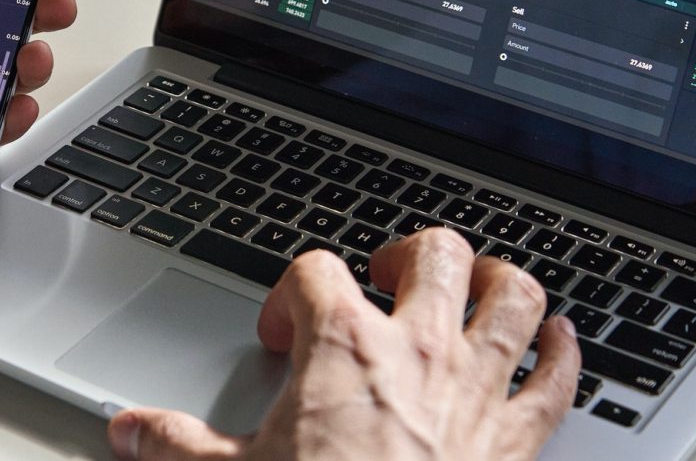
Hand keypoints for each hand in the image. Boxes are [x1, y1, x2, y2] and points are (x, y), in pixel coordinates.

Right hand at [107, 229, 580, 460]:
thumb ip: (176, 446)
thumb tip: (130, 431)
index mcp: (343, 347)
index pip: (315, 271)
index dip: (290, 294)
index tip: (280, 335)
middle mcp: (418, 351)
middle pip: (431, 253)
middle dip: (407, 253)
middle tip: (383, 276)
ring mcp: (475, 390)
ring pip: (512, 296)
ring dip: (497, 280)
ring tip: (475, 282)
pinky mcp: (516, 441)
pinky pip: (558, 381)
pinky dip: (564, 355)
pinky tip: (560, 341)